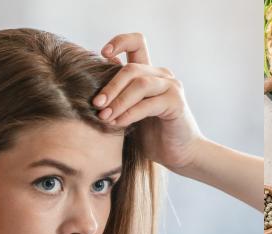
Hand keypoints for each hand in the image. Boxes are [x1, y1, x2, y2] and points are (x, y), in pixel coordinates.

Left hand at [94, 33, 203, 173]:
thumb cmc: (151, 134)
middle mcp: (162, 75)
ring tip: (105, 117)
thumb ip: (117, 94)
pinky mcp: (176, 103)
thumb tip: (92, 76)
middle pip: (131, 69)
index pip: (137, 43)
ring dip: (119, 101)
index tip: (102, 53)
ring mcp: (171, 87)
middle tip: (96, 104)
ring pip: (140, 84)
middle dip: (110, 86)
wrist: (178, 154)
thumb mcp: (127, 111)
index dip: (119, 42)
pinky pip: (148, 104)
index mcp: (149, 72)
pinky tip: (119, 123)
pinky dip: (130, 113)